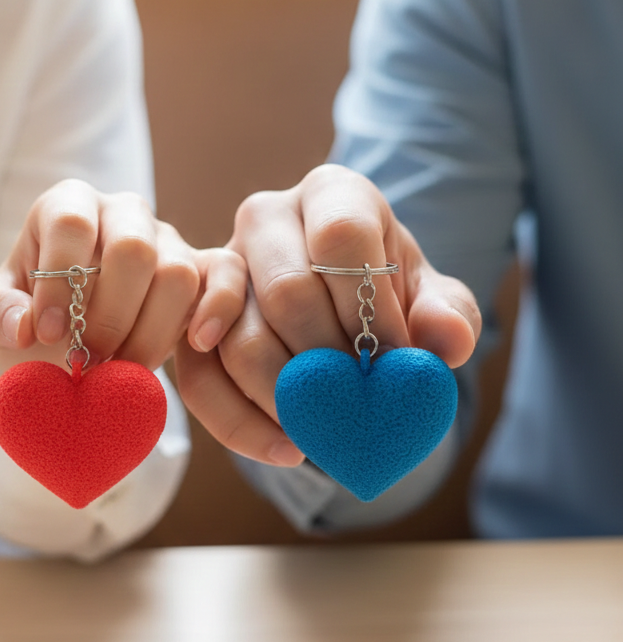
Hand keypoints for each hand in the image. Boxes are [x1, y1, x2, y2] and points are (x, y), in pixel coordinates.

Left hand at [0, 179, 245, 376]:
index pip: (71, 223)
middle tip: (89, 359)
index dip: (60, 281)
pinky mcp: (206, 269)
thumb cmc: (31, 320)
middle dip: (109, 314)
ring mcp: (169, 239)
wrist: (68, 348)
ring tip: (121, 368)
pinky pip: (229, 274)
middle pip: (133, 247)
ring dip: (150, 332)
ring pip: (177, 272)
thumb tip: (25, 327)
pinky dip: (219, 308)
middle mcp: (123, 212)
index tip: (48, 335)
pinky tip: (195, 344)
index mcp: (68, 206)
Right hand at [175, 164, 480, 467]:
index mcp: (332, 193)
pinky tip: (285, 447)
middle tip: (359, 401)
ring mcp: (221, 264)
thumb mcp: (430, 298)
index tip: (393, 359)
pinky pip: (199, 377)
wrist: (342, 312)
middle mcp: (266, 216)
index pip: (341, 236)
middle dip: (329, 361)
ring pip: (239, 339)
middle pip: (287, 291)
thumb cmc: (386, 297)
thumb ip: (449, 313)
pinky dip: (239, 421)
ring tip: (328, 431)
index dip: (370, 307)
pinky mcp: (192, 319)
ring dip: (288, 399)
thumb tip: (446, 340)